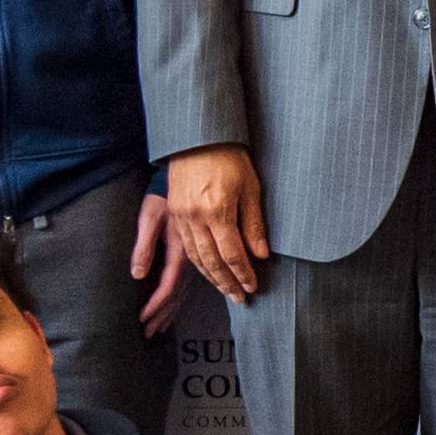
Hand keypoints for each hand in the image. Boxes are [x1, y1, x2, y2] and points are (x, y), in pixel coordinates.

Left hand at [129, 191, 194, 332]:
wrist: (187, 180)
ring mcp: (194, 259)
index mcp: (179, 251)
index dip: (155, 305)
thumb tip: (137, 274)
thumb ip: (144, 245)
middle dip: (161, 316)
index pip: (167, 287)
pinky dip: (178, 300)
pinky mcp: (194, 255)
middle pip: (176, 296)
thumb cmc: (162, 195)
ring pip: (183, 293)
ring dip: (170, 312)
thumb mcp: (149, 216)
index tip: (142, 319)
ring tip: (158, 328)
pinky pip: (188, 284)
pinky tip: (173, 308)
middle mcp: (190, 259)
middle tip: (148, 333)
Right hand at [164, 146, 269, 301]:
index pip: (232, 254)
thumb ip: (254, 224)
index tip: (252, 286)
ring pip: (196, 257)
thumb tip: (261, 254)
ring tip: (225, 289)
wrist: (197, 137)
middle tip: (240, 297)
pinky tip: (206, 270)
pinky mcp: (174, 212)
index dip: (243, 273)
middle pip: (212, 261)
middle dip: (227, 282)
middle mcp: (196, 217)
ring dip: (211, 277)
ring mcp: (182, 216)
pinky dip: (197, 263)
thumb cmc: (229, 157)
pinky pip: (185, 246)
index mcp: (218, 210)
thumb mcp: (250, 187)